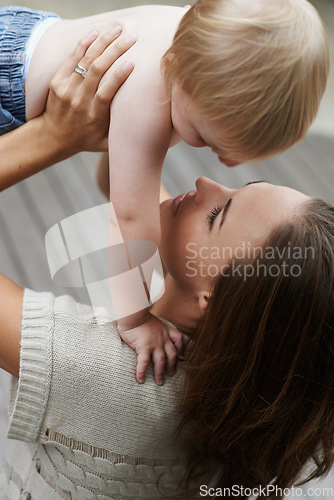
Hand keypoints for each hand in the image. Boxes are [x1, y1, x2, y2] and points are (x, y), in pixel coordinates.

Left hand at [42, 28, 135, 152]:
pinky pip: (72, 58)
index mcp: (93, 115)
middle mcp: (79, 100)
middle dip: (115, 51)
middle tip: (131, 38)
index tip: (132, 62)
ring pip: (86, 60)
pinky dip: (84, 44)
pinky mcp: (58, 81)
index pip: (106, 92)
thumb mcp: (106, 143)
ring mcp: (66, 89)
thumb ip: (122, 135)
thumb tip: (147, 129)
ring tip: (118, 30)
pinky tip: (96, 34)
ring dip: (103, 42)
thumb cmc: (86, 140)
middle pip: (97, 70)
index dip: (118, 76)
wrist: (53, 138)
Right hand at [118, 312, 182, 385]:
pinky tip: (140, 379)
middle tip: (170, 374)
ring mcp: (154, 343)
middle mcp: (162, 338)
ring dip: (160, 373)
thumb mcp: (151, 320)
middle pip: (171, 354)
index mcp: (165, 330)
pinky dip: (142, 372)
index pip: (178, 339)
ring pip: (160, 361)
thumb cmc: (138, 315)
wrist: (133, 313)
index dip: (181, 348)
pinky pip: (144, 363)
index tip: (181, 356)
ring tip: (159, 382)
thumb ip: (153, 327)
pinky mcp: (144, 347)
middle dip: (172, 365)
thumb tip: (148, 331)